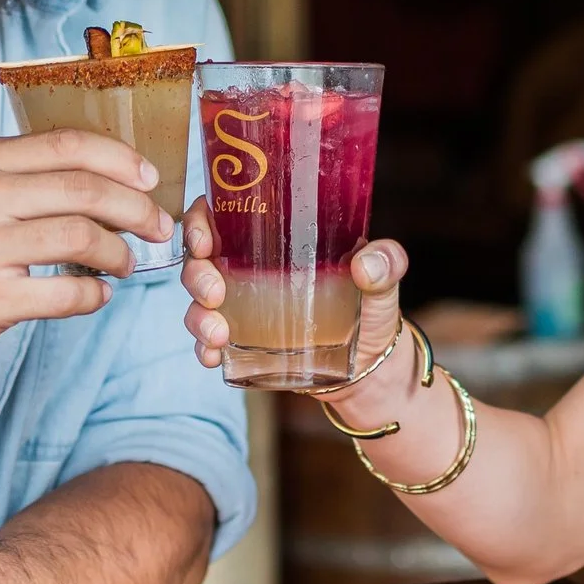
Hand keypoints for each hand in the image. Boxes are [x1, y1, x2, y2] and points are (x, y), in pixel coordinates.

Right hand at [0, 129, 172, 387]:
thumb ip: (18, 178)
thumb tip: (103, 175)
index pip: (67, 145)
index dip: (121, 160)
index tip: (150, 178)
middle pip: (84, 190)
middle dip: (136, 208)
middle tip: (157, 226)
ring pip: (82, 238)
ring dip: (119, 254)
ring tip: (125, 264)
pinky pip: (67, 293)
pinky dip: (94, 295)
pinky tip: (96, 295)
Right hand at [181, 202, 413, 402]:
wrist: (372, 368)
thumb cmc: (373, 311)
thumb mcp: (386, 282)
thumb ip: (387, 264)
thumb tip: (367, 264)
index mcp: (277, 240)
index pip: (224, 215)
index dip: (201, 221)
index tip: (205, 240)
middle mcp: (251, 270)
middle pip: (201, 259)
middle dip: (196, 274)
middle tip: (215, 293)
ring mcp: (243, 308)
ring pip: (198, 303)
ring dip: (197, 317)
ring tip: (219, 334)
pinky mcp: (244, 345)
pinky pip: (210, 344)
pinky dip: (205, 349)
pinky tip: (214, 356)